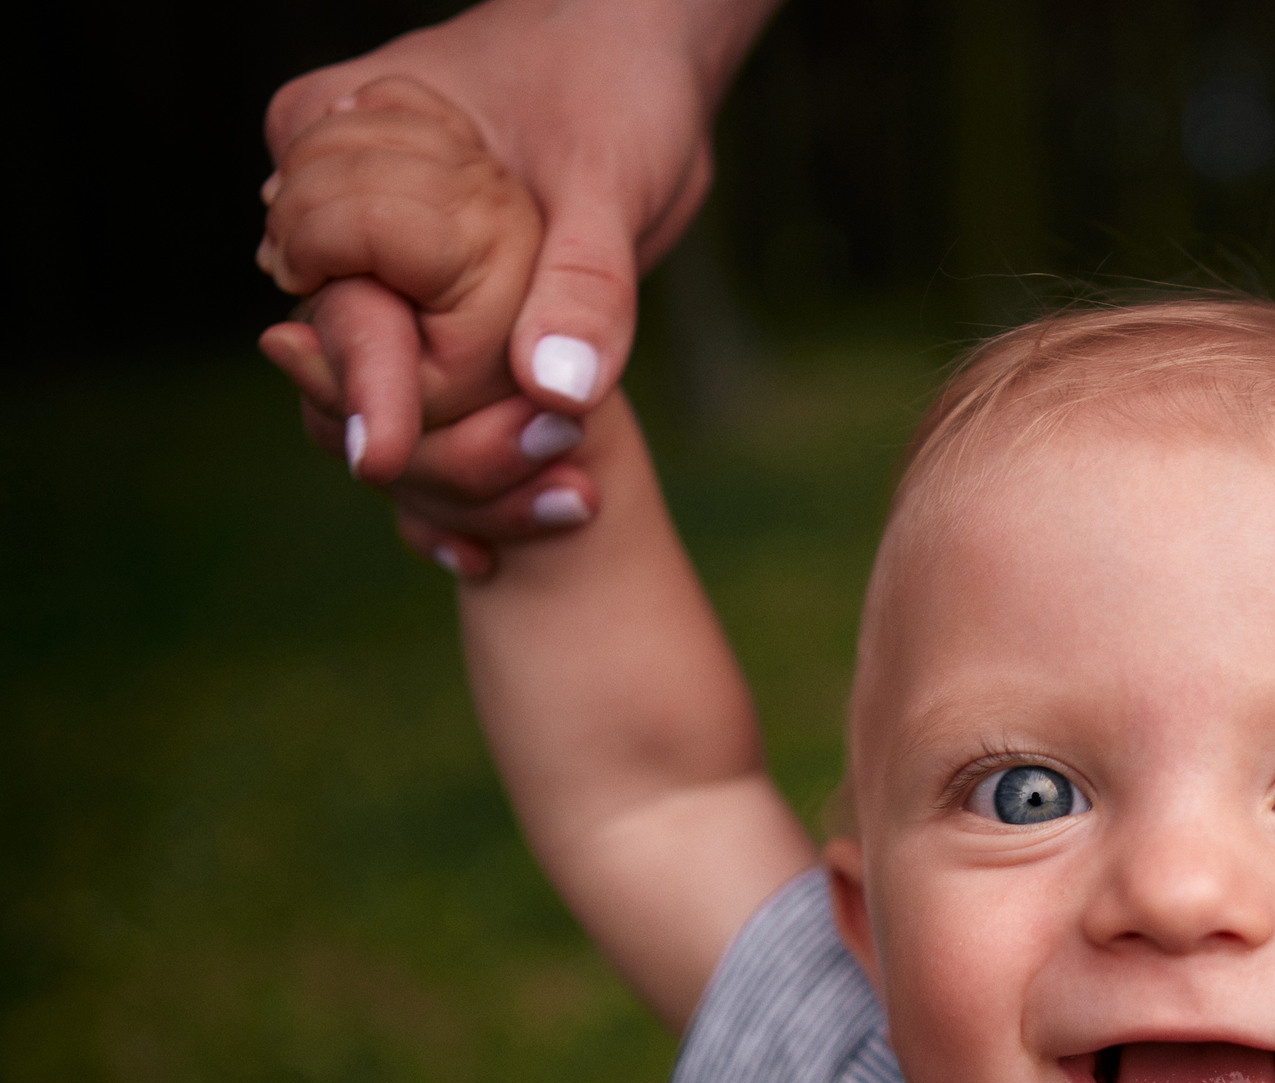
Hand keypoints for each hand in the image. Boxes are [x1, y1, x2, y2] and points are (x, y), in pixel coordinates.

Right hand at [262, 0, 775, 449]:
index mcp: (326, 135)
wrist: (641, 69)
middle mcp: (324, 195)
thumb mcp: (610, 183)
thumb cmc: (616, 89)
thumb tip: (558, 394)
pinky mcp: (416, 295)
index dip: (366, 380)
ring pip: (373, 391)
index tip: (385, 461)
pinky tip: (520, 512)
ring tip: (576, 497)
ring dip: (464, 462)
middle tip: (566, 490)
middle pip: (341, 358)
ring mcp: (367, 249)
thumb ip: (586, 286)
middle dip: (438, 439)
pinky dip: (468, 452)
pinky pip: (415, 393)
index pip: (323, 287)